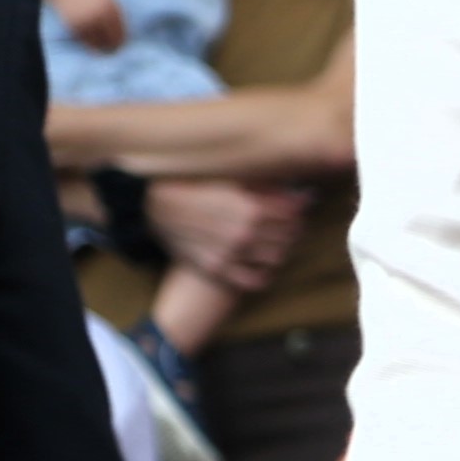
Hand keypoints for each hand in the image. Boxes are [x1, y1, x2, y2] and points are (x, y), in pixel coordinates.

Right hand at [146, 173, 308, 290]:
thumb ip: (269, 188)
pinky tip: (261, 265)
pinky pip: (255, 279)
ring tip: (273, 243)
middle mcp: (246, 232)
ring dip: (280, 250)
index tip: (293, 210)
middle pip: (289, 236)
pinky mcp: (218, 268)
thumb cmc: (196, 187)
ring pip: (277, 258)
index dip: (297, 212)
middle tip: (284, 227)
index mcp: (253, 207)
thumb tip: (302, 195)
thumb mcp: (234, 181)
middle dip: (291, 230)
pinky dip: (263, 274)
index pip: (295, 215)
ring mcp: (232, 252)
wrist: (157, 205)